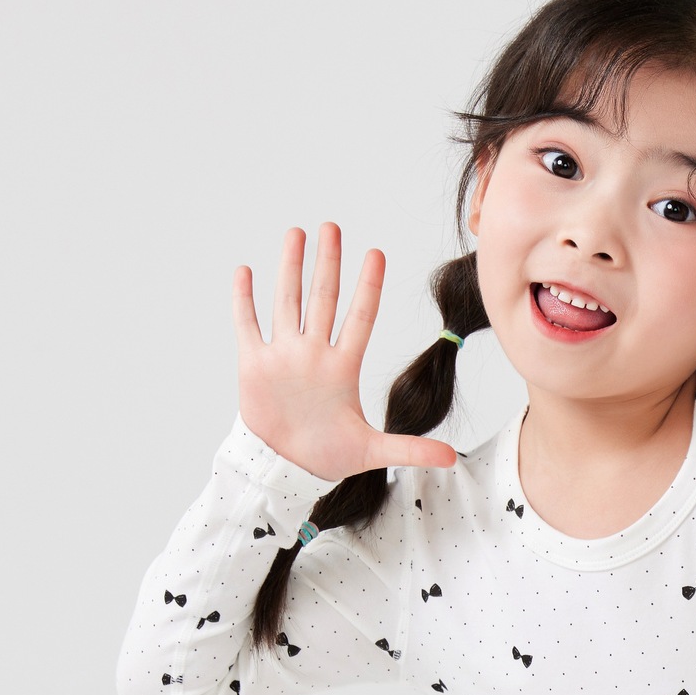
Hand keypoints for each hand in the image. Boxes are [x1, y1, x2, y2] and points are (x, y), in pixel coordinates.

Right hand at [233, 223, 458, 479]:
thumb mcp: (373, 452)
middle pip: (323, 299)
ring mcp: (284, 356)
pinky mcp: (255, 365)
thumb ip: (411, 450)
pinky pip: (248, 326)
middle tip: (332, 226)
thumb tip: (451, 458)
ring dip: (290, 268)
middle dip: (327, 262)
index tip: (375, 254)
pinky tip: (245, 271)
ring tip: (297, 233)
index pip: (360, 318)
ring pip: (287, 301)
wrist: (287, 467)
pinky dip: (244, 301)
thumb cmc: (328, 456)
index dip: (368, 287)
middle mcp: (314, 354)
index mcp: (343, 368)